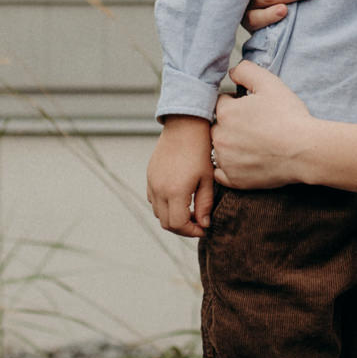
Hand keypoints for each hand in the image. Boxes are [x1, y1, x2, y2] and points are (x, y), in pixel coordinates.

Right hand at [146, 117, 215, 237]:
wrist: (184, 126)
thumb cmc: (199, 150)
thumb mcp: (207, 179)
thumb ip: (205, 204)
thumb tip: (203, 224)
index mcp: (175, 191)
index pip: (178, 224)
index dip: (192, 231)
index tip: (203, 228)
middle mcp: (159, 190)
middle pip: (166, 223)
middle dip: (183, 228)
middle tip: (198, 224)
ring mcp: (151, 183)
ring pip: (158, 213)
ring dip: (172, 218)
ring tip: (190, 212)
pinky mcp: (149, 177)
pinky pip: (153, 200)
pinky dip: (164, 207)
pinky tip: (179, 200)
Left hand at [212, 63, 315, 188]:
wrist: (304, 151)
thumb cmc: (289, 117)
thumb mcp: (270, 83)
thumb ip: (246, 70)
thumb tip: (232, 71)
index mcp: (226, 113)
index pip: (222, 103)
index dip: (237, 103)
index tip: (252, 109)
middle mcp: (220, 137)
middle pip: (218, 126)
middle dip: (231, 125)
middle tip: (254, 127)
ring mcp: (226, 160)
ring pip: (219, 149)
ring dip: (230, 145)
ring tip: (253, 144)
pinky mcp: (234, 179)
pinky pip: (220, 173)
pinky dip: (229, 167)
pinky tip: (245, 161)